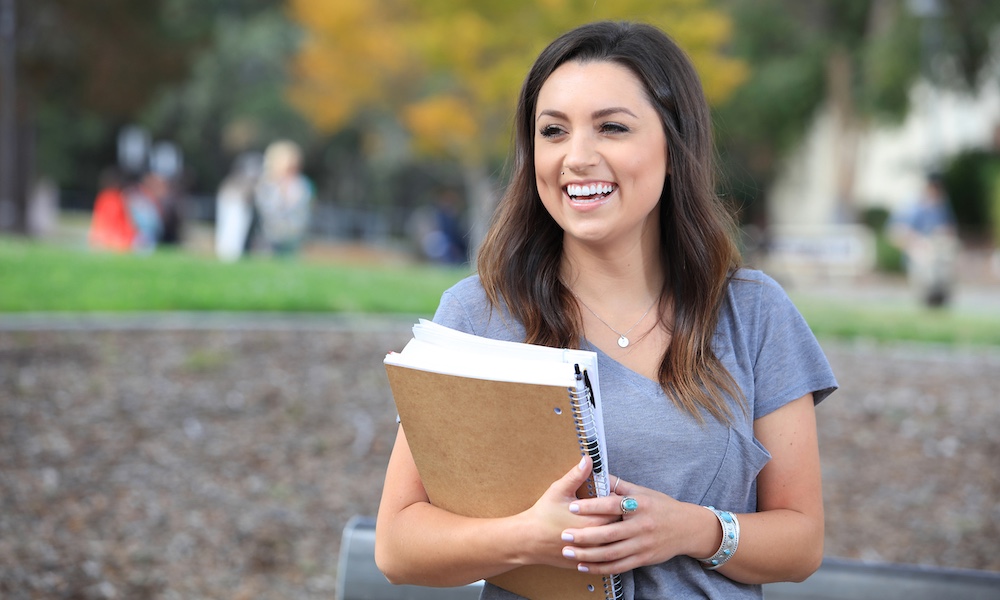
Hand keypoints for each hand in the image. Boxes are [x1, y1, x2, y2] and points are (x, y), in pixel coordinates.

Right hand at [518, 456, 621, 568]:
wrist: (528, 540)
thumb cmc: (543, 514)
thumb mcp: (559, 490)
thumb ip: (576, 475)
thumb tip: (588, 459)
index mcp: (594, 520)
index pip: (619, 509)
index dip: (619, 501)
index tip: (613, 496)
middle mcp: (597, 540)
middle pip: (620, 527)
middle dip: (619, 517)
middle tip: (614, 509)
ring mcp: (593, 554)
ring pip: (614, 544)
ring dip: (614, 534)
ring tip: (609, 524)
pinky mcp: (587, 562)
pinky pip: (604, 558)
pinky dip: (606, 548)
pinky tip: (601, 540)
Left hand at [558, 476, 708, 574]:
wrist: (687, 528)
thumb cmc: (661, 506)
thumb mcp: (642, 492)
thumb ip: (618, 486)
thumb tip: (595, 473)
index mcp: (640, 505)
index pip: (612, 505)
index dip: (591, 507)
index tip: (572, 506)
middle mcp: (641, 526)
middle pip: (609, 533)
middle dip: (583, 535)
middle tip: (564, 534)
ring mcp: (642, 545)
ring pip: (611, 553)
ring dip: (587, 554)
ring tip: (568, 552)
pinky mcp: (643, 559)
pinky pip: (618, 567)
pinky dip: (599, 568)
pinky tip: (583, 566)